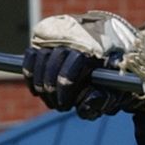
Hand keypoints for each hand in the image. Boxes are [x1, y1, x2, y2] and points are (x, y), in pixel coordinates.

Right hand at [24, 11, 144, 118]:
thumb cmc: (109, 75)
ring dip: (40, 84)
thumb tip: (82, 106)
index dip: (64, 86)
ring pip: (39, 59)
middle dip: (51, 89)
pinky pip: (31, 55)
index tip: (64, 104)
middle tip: (57, 106)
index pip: (72, 62)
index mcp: (93, 48)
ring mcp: (57, 38)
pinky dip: (30, 73)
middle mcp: (73, 39)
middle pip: (52, 62)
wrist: (106, 48)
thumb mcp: (115, 88)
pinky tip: (36, 90)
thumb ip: (103, 100)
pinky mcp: (44, 39)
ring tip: (49, 99)